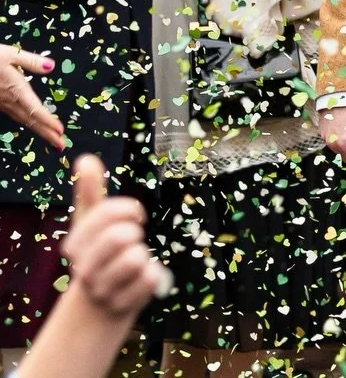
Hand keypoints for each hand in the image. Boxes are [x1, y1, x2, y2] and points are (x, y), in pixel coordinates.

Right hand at [0, 44, 62, 148]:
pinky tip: (31, 126)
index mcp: (16, 89)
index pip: (34, 109)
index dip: (47, 121)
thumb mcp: (10, 54)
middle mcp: (9, 100)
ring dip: (38, 130)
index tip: (60, 131)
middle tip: (61, 145)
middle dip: (46, 133)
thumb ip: (31, 61)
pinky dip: (26, 122)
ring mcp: (2, 103)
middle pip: (30, 120)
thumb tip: (51, 66)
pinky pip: (14, 115)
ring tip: (52, 139)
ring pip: (22, 120)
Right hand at [60, 155, 171, 317]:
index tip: (134, 216)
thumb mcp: (92, 222)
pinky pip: (152, 279)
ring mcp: (102, 289)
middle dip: (135, 233)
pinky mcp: (124, 305)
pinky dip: (153, 277)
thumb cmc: (99, 251)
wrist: (101, 302)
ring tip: (133, 263)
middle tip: (132, 242)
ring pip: (138, 257)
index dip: (129, 209)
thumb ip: (90, 192)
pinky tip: (140, 281)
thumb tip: (85, 158)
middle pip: (123, 235)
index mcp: (75, 243)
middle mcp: (83, 268)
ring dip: (144, 256)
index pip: (108, 211)